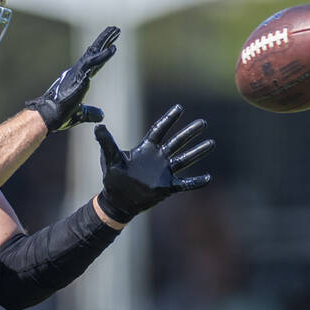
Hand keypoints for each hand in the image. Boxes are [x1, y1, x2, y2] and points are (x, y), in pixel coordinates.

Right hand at [24, 26, 119, 131]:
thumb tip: (102, 115)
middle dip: (104, 41)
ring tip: (115, 30)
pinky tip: (113, 48)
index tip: (111, 45)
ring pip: (94, 52)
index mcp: (77, 79)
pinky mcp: (80, 75)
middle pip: (94, 53)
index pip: (94, 64)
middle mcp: (77, 72)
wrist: (49, 116)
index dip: (103, 55)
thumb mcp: (80, 113)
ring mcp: (78, 72)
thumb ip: (91, 112)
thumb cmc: (60, 115)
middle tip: (115, 30)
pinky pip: (94, 62)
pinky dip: (104, 55)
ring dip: (105, 40)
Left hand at [94, 104, 214, 222]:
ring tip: (211, 143)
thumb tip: (97, 127)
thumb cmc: (113, 179)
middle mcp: (158, 158)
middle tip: (203, 122)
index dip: (169, 119)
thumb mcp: (109, 159)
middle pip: (177, 142)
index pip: (159, 130)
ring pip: (184, 159)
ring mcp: (164, 172)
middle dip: (189, 133)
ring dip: (197, 152)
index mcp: (146, 149)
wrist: (117, 202)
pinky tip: (208, 178)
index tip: (179, 108)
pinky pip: (184, 184)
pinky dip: (195, 182)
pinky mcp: (166, 187)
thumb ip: (106, 143)